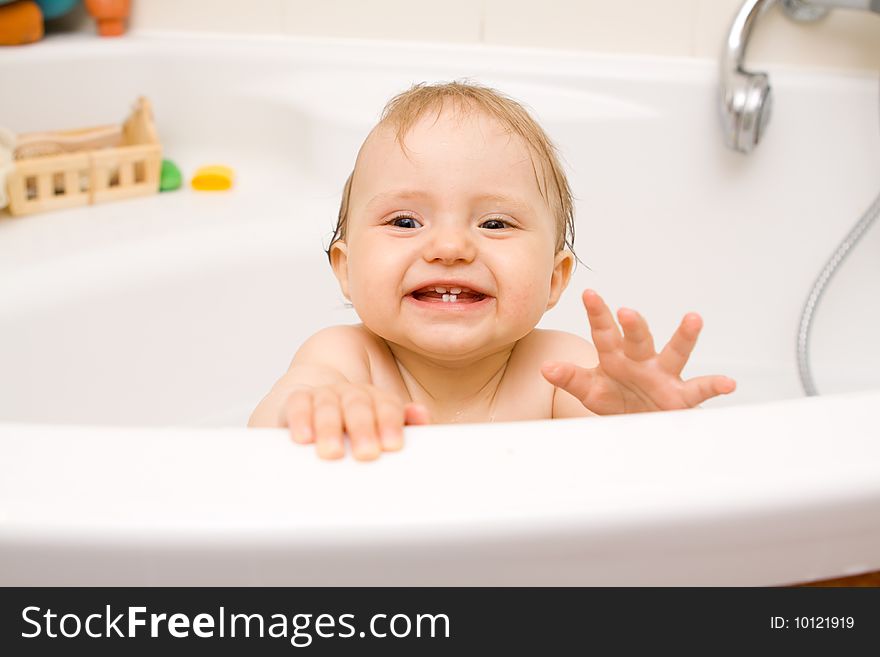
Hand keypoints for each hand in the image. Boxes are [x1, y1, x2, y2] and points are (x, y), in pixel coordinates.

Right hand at [281, 383, 429, 460]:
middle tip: (367, 453)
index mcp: (376, 400)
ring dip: (331, 428)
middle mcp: (351, 394)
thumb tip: (421, 415)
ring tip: (332, 453)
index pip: (387, 406)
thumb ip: (404, 423)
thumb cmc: (356, 429)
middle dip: (363, 428)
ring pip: (328, 405)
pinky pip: (298, 405)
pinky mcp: (298, 401)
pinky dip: (301, 419)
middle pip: (359, 405)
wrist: (316, 405)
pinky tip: (303, 438)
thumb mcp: (382, 427)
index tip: (392, 445)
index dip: (391, 423)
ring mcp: (324, 395)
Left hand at [541, 289, 735, 413]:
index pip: (605, 332)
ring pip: (675, 352)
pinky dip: (715, 385)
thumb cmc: (615, 400)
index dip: (597, 314)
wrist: (637, 424)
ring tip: (693, 319)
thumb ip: (571, 378)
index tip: (589, 294)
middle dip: (634, 326)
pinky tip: (729, 383)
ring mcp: (664, 375)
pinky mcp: (681, 396)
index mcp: (616, 356)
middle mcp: (642, 360)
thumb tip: (546, 368)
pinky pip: (700, 389)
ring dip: (684, 336)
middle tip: (628, 311)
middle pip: (638, 339)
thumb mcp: (590, 391)